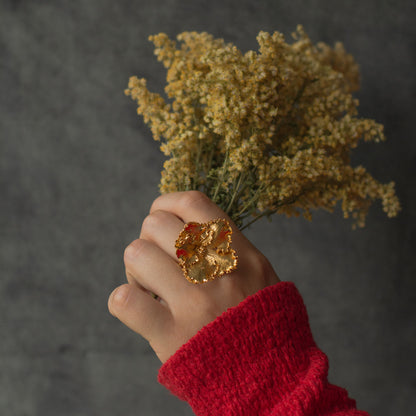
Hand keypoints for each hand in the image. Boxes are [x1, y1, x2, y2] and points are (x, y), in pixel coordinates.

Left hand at [108, 191, 279, 362]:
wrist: (271, 375)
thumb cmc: (261, 319)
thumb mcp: (258, 272)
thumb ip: (227, 245)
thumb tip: (186, 224)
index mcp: (239, 252)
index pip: (193, 204)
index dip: (167, 203)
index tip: (161, 215)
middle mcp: (217, 270)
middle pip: (156, 224)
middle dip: (147, 237)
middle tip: (156, 259)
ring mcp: (193, 302)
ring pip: (136, 254)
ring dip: (135, 268)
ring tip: (148, 285)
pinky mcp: (171, 335)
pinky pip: (124, 300)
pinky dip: (124, 300)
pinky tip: (140, 307)